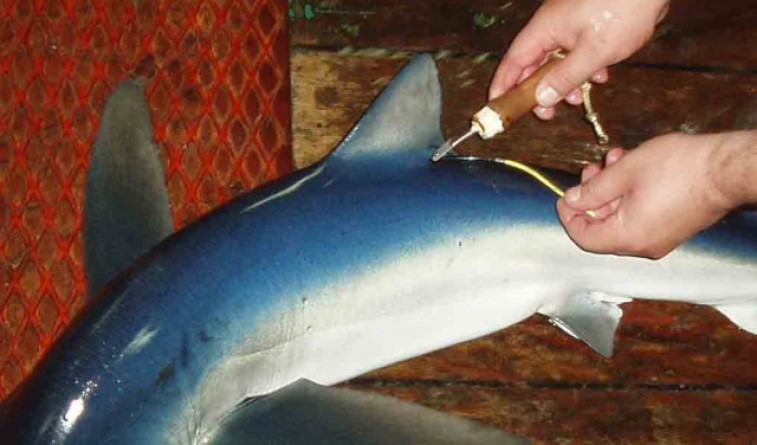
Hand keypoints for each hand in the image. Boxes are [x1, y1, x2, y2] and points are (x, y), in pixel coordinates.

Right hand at [489, 0, 668, 119]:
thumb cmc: (623, 8)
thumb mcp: (594, 52)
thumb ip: (566, 78)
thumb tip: (542, 99)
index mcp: (544, 30)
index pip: (512, 62)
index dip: (503, 86)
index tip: (496, 107)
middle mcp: (552, 27)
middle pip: (533, 65)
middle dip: (538, 92)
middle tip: (547, 114)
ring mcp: (570, 26)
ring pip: (556, 61)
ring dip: (564, 83)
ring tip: (579, 98)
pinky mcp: (587, 26)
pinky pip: (576, 53)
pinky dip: (583, 69)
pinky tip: (600, 75)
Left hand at [556, 132, 756, 258]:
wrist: (727, 169)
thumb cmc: (679, 168)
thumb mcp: (625, 171)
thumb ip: (593, 189)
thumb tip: (572, 200)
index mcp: (628, 237)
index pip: (584, 238)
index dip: (569, 216)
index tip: (565, 195)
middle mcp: (644, 246)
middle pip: (602, 227)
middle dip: (593, 196)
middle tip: (592, 169)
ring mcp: (661, 239)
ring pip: (621, 218)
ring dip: (611, 190)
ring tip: (613, 161)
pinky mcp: (673, 228)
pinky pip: (640, 217)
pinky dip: (630, 195)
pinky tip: (631, 167)